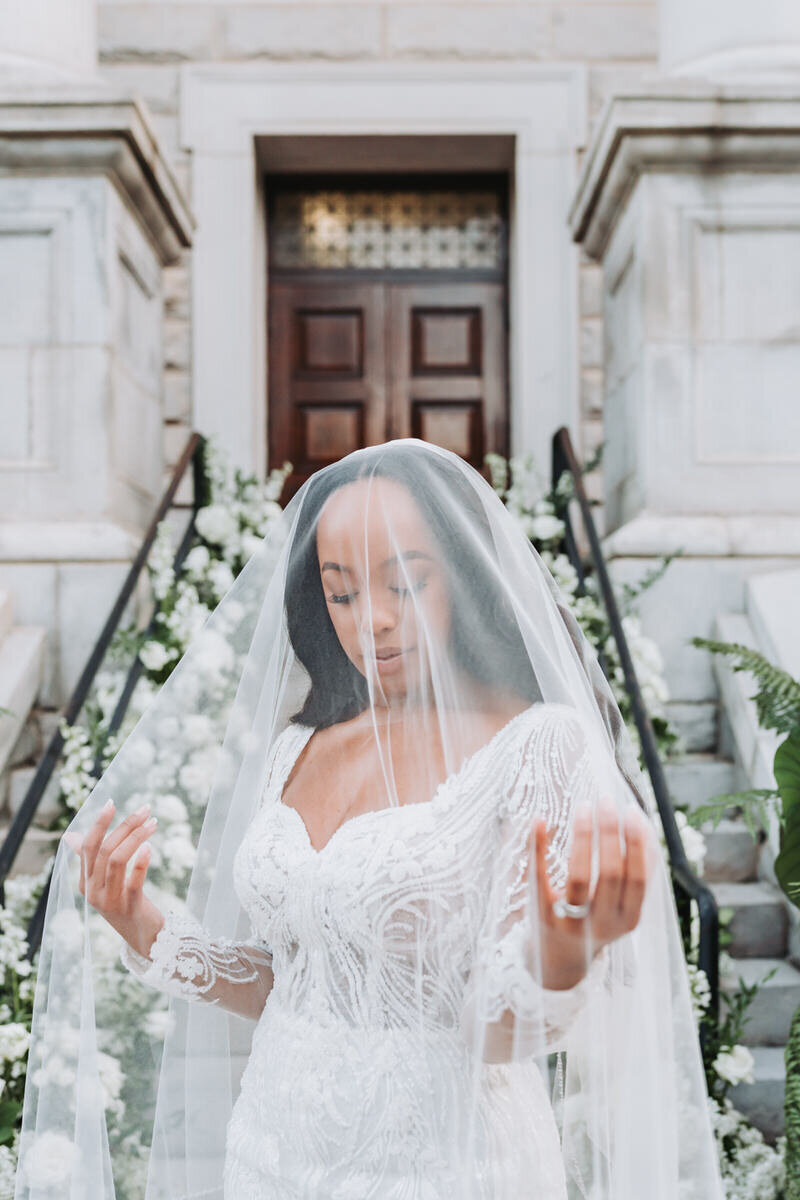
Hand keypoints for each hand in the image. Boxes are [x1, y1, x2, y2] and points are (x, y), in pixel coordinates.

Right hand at [62, 799, 163, 958]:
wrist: (142, 936)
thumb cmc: (124, 902)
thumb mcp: (104, 881)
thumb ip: (89, 860)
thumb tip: (70, 836)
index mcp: (85, 882)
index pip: (88, 846)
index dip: (99, 823)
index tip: (112, 802)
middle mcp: (92, 891)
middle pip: (104, 850)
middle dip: (125, 825)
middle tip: (145, 809)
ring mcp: (109, 900)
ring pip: (117, 860)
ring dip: (136, 837)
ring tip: (153, 823)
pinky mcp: (129, 908)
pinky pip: (133, 881)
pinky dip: (141, 862)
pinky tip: (150, 846)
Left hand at [530, 796, 654, 987]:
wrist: (561, 959)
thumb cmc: (597, 920)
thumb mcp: (623, 907)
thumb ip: (635, 875)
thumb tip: (646, 828)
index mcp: (628, 919)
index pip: (638, 878)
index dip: (637, 844)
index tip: (632, 811)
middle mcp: (602, 924)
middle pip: (610, 873)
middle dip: (611, 833)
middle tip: (606, 800)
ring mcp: (571, 922)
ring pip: (580, 876)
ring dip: (584, 836)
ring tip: (584, 806)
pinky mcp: (542, 916)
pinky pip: (539, 878)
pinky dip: (538, 847)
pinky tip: (539, 820)